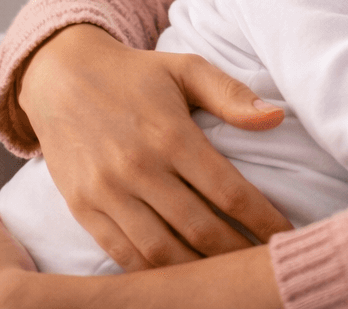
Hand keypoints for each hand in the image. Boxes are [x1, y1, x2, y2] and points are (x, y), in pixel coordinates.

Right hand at [17, 24, 291, 271]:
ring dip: (199, 271)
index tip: (286, 236)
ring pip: (162, 252)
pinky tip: (181, 277)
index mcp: (171, 134)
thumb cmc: (136, 74)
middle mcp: (139, 168)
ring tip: (228, 277)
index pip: (229, 191)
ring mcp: (107, 193)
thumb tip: (276, 116)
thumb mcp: (186, 68)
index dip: (263, 219)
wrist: (61, 76)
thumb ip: (231, 94)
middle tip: (263, 265)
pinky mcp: (83, 209)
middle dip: (238, 253)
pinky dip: (154, 274)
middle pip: (200, 229)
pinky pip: (123, 255)